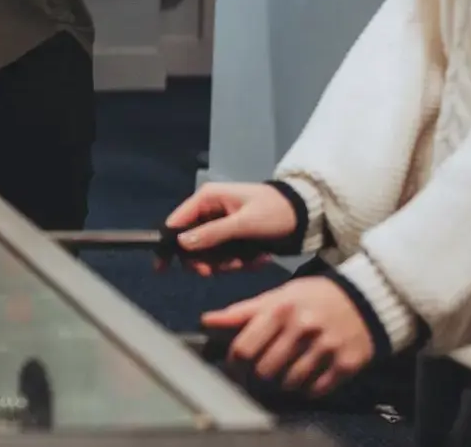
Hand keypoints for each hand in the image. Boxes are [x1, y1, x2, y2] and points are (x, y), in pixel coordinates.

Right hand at [163, 182, 299, 272]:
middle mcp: (210, 210)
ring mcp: (221, 223)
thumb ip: (213, 233)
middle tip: (212, 271)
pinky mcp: (233, 235)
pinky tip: (255, 259)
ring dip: (224, 262)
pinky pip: (225, 253)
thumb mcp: (245, 223)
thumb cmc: (275, 211)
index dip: (168, 243)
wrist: (305, 214)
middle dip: (203, 258)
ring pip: (208, 250)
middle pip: (190, 240)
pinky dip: (238, 260)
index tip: (164, 267)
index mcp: (208, 198)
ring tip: (246, 261)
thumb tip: (182, 243)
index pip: (177, 221)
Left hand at [203, 276, 375, 396]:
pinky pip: (315, 390)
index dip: (234, 363)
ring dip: (282, 383)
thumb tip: (206, 321)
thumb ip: (242, 312)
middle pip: (264, 370)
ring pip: (289, 383)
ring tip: (284, 372)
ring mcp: (326, 348)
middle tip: (260, 373)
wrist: (367, 298)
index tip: (236, 367)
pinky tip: (306, 377)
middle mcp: (302, 328)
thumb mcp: (278, 295)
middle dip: (258, 375)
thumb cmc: (314, 297)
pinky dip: (306, 390)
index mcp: (280, 309)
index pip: (244, 348)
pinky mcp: (346, 364)